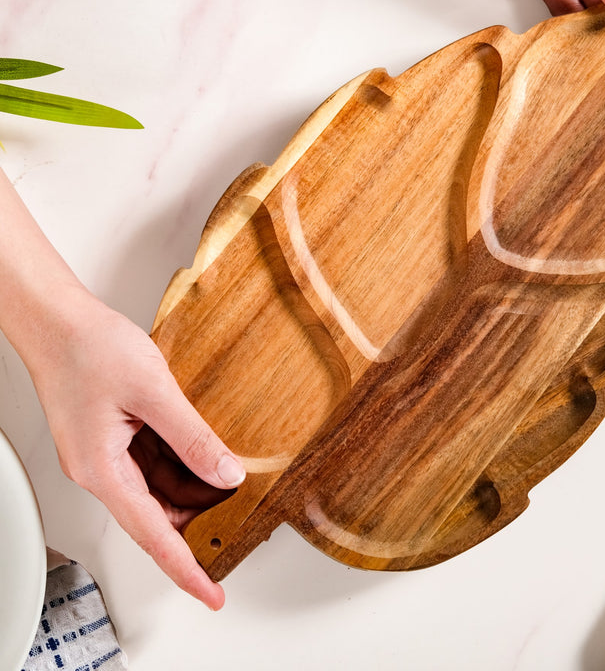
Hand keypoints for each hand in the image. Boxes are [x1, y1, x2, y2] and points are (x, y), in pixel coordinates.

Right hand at [30, 290, 244, 609]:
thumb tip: (226, 473)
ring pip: (156, 488)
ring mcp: (104, 453)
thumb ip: (193, 436)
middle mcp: (100, 470)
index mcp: (102, 470)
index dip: (185, 568)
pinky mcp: (111, 436)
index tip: (211, 593)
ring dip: (191, 485)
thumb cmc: (89, 348)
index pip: (152, 535)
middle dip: (197, 516)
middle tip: (238, 509)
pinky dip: (180, 461)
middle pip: (156, 513)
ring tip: (228, 472)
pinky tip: (203, 448)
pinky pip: (151, 462)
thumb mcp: (154, 392)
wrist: (59, 319)